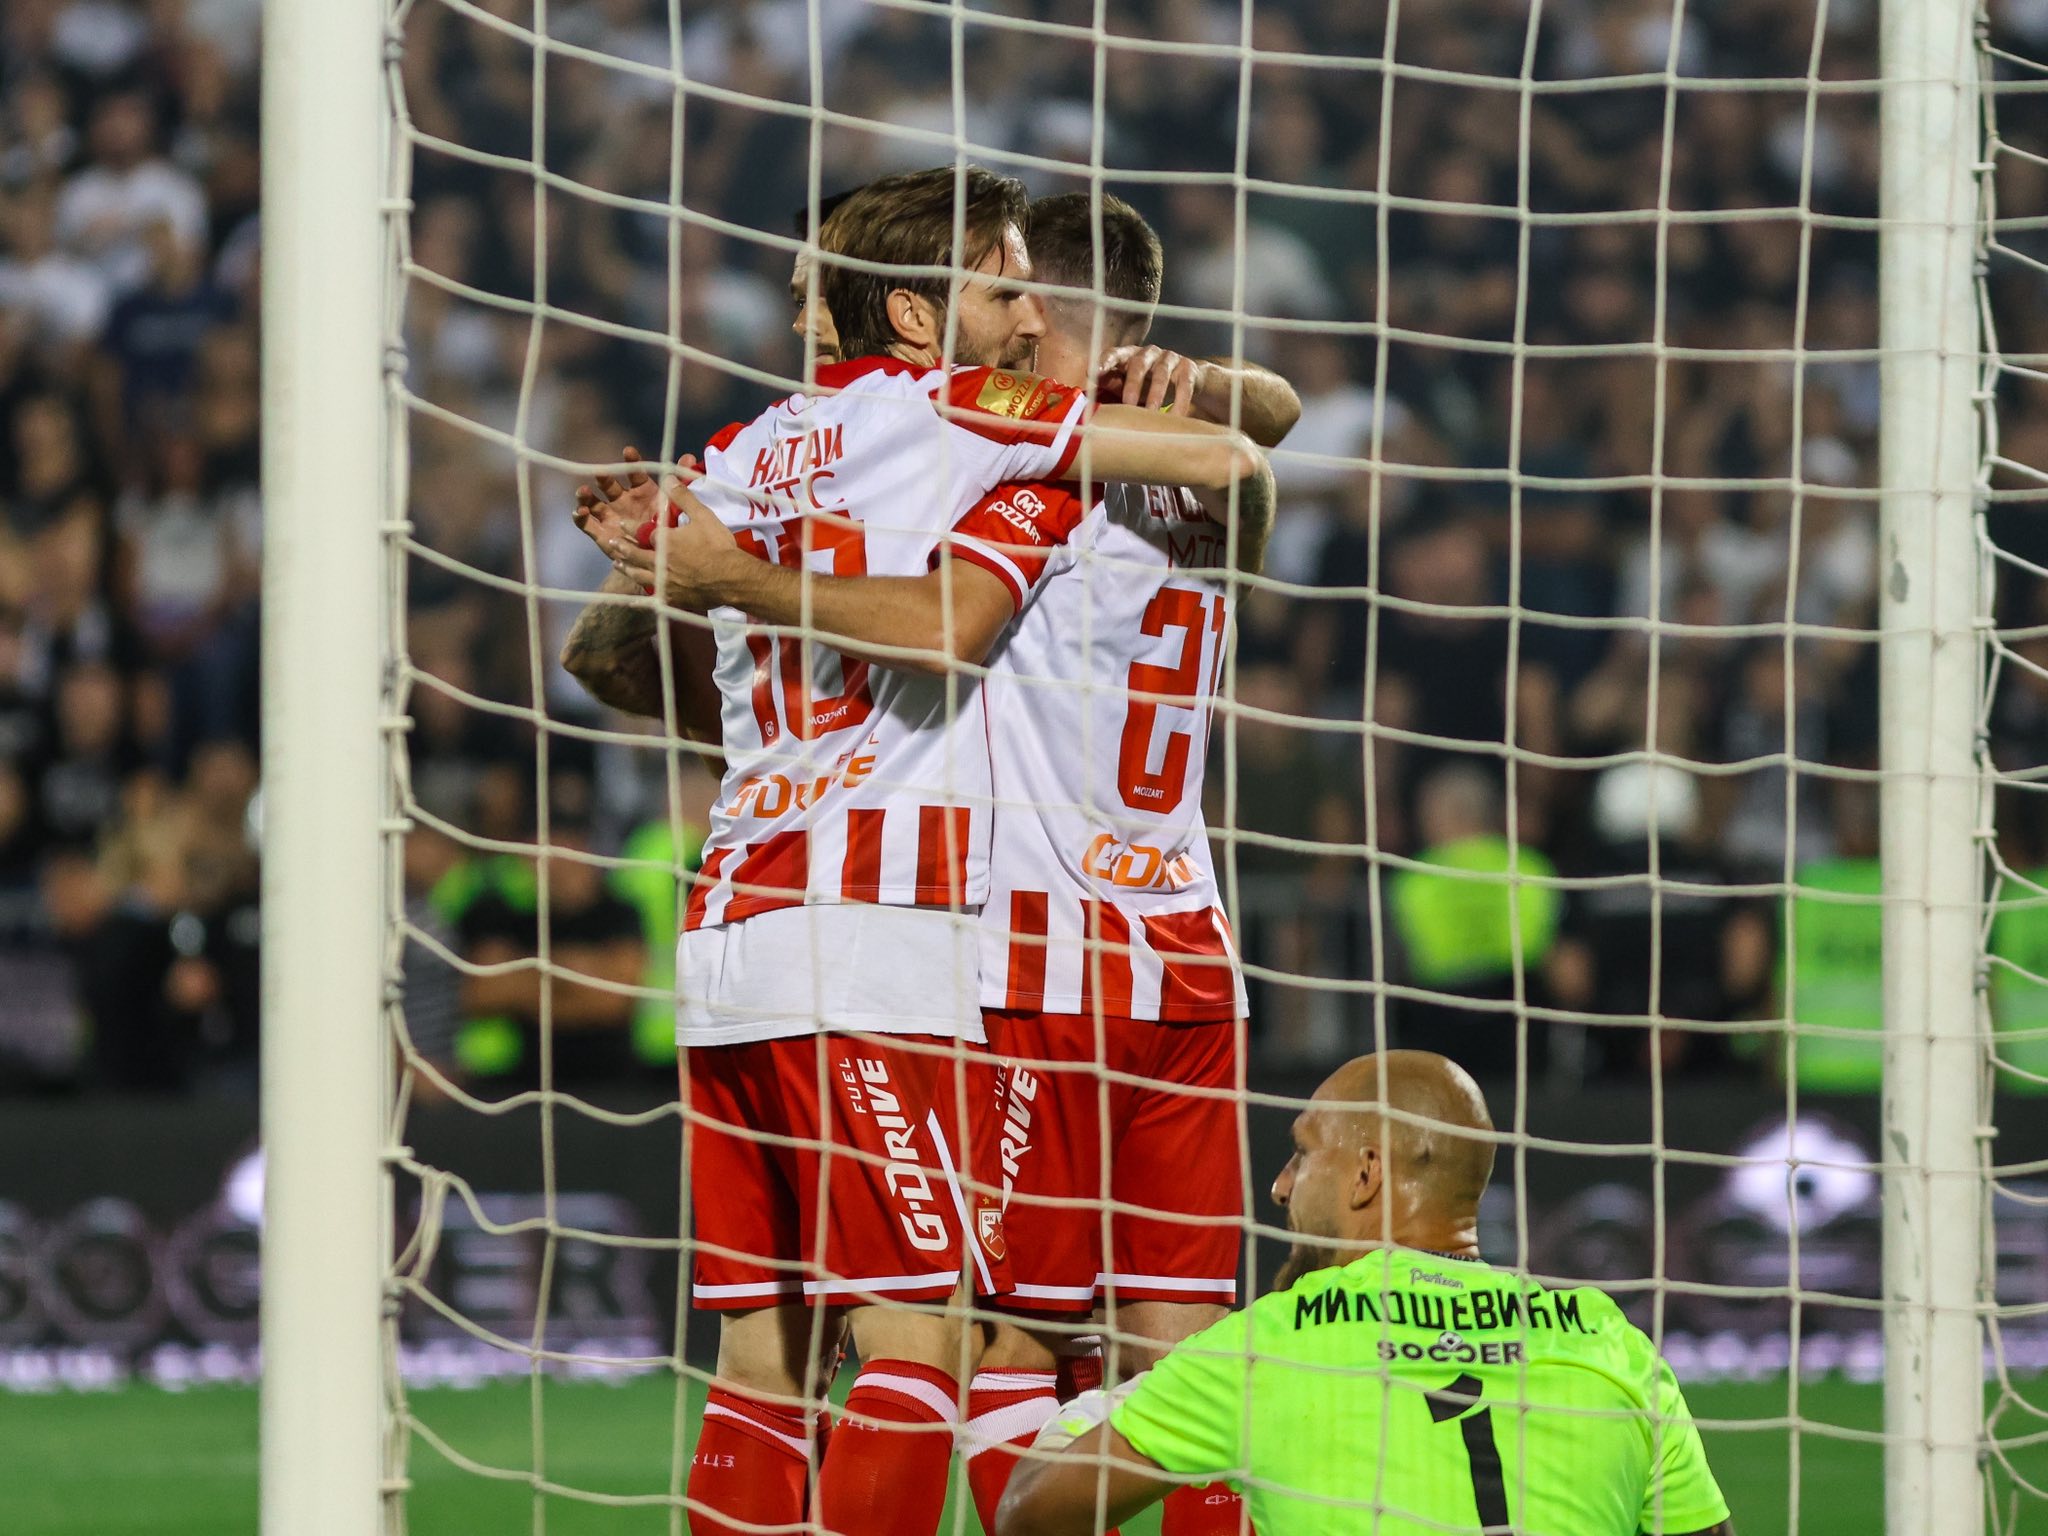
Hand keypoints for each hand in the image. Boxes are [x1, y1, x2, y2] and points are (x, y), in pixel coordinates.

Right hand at [572, 445, 689, 553]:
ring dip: (586, 495)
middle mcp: (623, 500)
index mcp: (641, 491)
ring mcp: (610, 516)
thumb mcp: (677, 507)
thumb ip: (683, 484)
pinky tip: (580, 512)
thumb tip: (690, 457)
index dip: (631, 461)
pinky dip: (580, 517)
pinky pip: (587, 524)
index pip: (634, 472)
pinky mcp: (601, 533)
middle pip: (609, 485)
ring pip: (593, 501)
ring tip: (584, 491)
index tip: (628, 452)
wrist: (659, 560)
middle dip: (603, 477)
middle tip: (600, 471)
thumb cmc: (669, 530)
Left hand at [602, 479, 743, 612]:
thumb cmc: (718, 546)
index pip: (641, 532)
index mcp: (665, 541)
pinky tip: (634, 601)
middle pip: (635, 555)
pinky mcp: (672, 598)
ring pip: (639, 575)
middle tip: (612, 543)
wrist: (732, 578)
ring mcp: (664, 582)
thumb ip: (683, 497)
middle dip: (622, 547)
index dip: (630, 527)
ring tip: (618, 564)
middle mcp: (659, 562)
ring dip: (627, 569)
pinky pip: (652, 598)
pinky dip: (641, 599)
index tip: (621, 523)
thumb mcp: (703, 516)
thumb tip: (668, 478)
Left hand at [1098, 344, 1204, 415]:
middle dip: (1132, 384)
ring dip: (1156, 394)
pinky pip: (1184, 385)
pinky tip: (1176, 417)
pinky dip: (1180, 402)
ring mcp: (1169, 358)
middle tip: (1128, 404)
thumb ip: (1110, 387)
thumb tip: (1087, 402)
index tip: (1093, 373)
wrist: (1187, 380)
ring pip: (1162, 373)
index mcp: (1129, 355)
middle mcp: (1148, 353)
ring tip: (1152, 413)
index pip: (1114, 354)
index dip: (1104, 362)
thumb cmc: (1148, 384)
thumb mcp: (1127, 385)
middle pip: (1138, 364)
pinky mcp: (1188, 368)